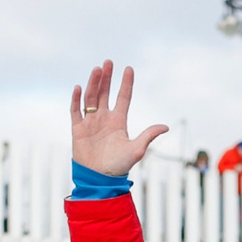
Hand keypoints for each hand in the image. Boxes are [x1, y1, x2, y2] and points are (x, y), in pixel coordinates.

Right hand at [69, 60, 167, 177]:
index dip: (126, 83)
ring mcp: (90, 123)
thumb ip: (148, 136)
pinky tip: (79, 88)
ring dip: (93, 83)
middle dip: (106, 77)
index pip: (123, 97)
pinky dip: (76, 99)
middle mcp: (104, 119)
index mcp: (119, 121)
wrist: (99, 179)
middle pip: (105, 93)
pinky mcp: (78, 130)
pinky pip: (76, 111)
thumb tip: (166, 127)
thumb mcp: (136, 150)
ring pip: (91, 98)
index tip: (129, 68)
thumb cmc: (119, 166)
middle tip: (108, 62)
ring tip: (97, 69)